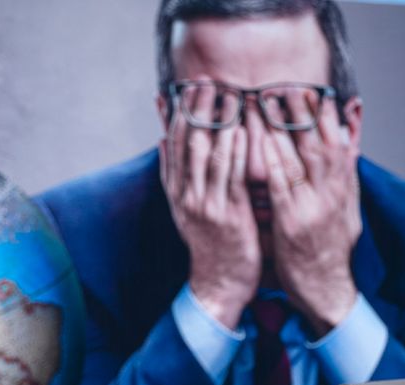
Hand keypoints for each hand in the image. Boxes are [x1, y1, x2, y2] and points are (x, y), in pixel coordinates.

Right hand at [159, 87, 259, 330]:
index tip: (185, 88)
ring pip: (207, 155)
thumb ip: (178, 175)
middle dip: (196, 110)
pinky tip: (240, 129)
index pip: (172, 145)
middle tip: (204, 80)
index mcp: (176, 193)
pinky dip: (234, 151)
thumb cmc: (211, 245)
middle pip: (187, 144)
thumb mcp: (187, 208)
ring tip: (225, 94)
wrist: (218, 284)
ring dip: (217, 122)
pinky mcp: (228, 215)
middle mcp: (186, 196)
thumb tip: (165, 140)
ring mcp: (206, 205)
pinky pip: (230, 177)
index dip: (177, 114)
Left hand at [262, 93, 361, 337]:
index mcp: (343, 187)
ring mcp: (313, 206)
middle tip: (284, 83)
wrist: (328, 289)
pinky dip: (273, 162)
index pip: (336, 140)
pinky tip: (261, 143)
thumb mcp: (348, 207)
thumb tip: (352, 140)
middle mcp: (331, 192)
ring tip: (266, 102)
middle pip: (319, 141)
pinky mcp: (293, 223)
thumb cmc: (331, 248)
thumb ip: (347, 172)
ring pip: (300, 158)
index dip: (324, 113)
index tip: (312, 88)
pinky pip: (281, 187)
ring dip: (282, 128)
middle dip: (302, 112)